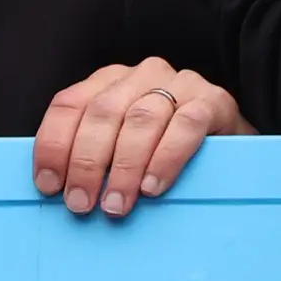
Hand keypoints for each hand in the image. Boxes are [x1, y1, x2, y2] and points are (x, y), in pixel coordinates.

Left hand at [35, 59, 248, 216]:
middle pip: (102, 113)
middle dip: (87, 163)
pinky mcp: (213, 100)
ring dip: (124, 167)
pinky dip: (166, 158)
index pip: (69, 104)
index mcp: (109, 81)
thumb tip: (55, 192)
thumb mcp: (122, 147)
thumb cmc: (165, 152)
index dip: (54, 145)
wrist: (231, 146)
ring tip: (115, 205)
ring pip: (141, 119)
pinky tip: (153, 187)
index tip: (49, 185)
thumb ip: (93, 156)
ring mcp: (180, 83)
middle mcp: (141, 75)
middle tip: (81, 204)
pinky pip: (186, 125)